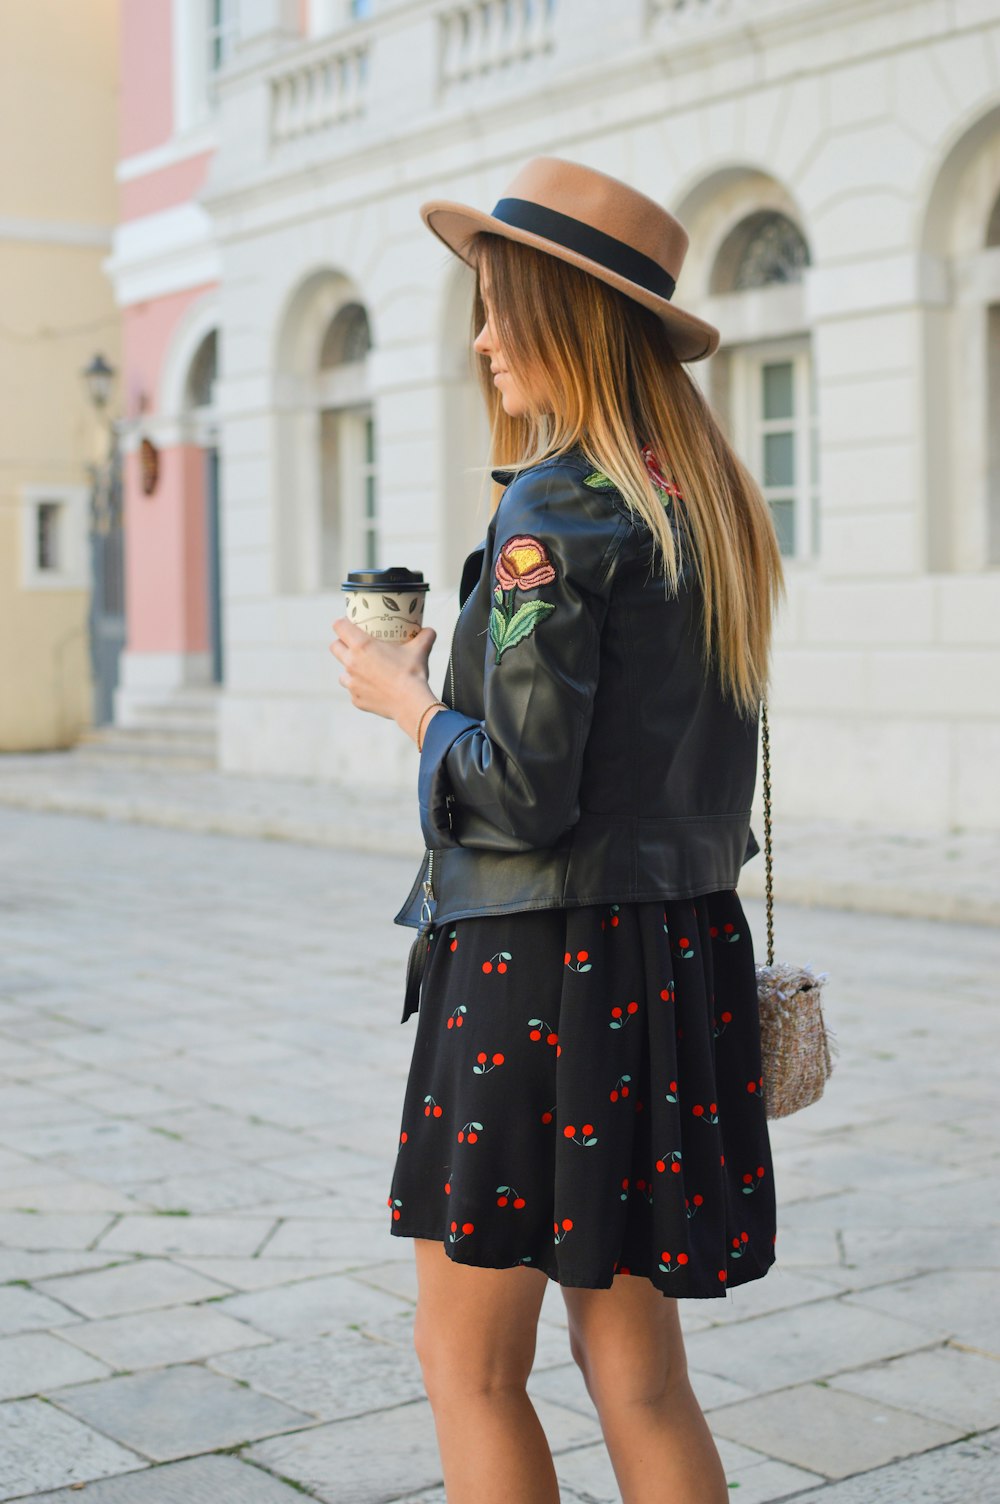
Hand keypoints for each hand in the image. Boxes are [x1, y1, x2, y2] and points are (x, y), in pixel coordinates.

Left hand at [329, 617, 439, 738]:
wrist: (411, 704)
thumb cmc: (412, 674)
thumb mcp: (420, 649)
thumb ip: (425, 636)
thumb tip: (430, 630)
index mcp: (362, 646)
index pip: (339, 626)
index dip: (342, 622)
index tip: (350, 623)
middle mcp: (351, 663)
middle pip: (335, 647)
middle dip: (342, 644)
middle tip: (355, 645)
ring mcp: (352, 683)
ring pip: (342, 672)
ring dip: (350, 669)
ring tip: (364, 669)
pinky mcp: (356, 699)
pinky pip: (353, 690)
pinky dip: (361, 688)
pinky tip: (373, 688)